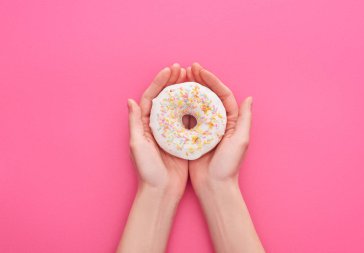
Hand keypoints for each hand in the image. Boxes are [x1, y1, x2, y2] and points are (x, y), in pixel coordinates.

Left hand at [128, 63, 187, 197]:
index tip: (170, 70)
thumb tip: (131, 100)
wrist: (162, 191)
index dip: (160, 82)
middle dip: (173, 82)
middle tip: (183, 69)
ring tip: (193, 79)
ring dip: (184, 92)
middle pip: (166, 98)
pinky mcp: (183, 139)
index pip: (152, 97)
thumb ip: (135, 123)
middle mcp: (158, 125)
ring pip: (178, 106)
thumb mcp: (138, 145)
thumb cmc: (147, 170)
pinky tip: (201, 99)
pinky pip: (189, 120)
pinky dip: (193, 108)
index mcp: (146, 124)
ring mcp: (172, 131)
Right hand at [186, 63, 252, 191]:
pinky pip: (184, 117)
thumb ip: (245, 119)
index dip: (211, 80)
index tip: (199, 69)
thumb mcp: (241, 141)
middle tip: (186, 69)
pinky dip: (179, 107)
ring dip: (187, 90)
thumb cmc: (229, 165)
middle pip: (207, 95)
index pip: (221, 93)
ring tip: (177, 79)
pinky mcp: (191, 136)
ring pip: (195, 104)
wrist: (214, 186)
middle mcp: (216, 122)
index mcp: (229, 120)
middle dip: (197, 81)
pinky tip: (171, 98)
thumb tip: (249, 98)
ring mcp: (203, 128)